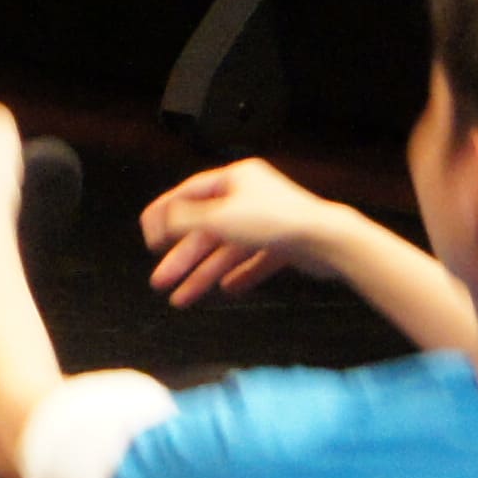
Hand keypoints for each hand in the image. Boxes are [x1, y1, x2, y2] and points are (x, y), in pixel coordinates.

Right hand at [139, 157, 341, 306]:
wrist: (329, 241)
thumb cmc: (280, 222)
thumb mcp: (217, 217)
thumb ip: (182, 219)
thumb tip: (157, 222)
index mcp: (235, 179)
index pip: (188, 194)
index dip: (164, 216)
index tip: (148, 236)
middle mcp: (250, 197)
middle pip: (205, 229)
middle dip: (181, 258)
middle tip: (160, 279)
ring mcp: (268, 221)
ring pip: (226, 249)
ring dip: (203, 274)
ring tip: (183, 298)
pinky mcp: (284, 243)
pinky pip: (253, 261)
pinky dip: (238, 275)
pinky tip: (226, 290)